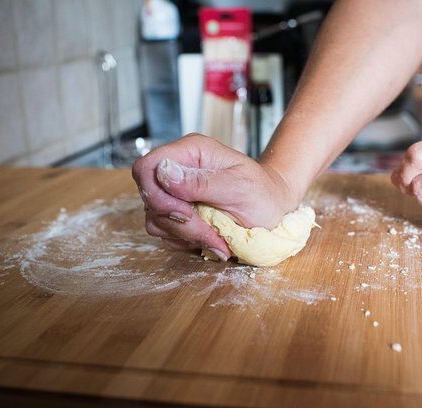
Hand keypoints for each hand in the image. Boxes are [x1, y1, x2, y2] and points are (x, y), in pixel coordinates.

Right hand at [132, 133, 298, 259]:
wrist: (274, 210)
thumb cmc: (264, 194)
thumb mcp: (239, 187)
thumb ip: (201, 181)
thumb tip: (164, 172)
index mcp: (192, 152)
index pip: (146, 167)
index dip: (155, 194)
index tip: (185, 212)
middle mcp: (179, 170)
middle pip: (149, 198)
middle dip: (178, 221)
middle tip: (211, 232)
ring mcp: (177, 193)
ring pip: (155, 219)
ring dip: (184, 235)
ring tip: (217, 238)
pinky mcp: (178, 214)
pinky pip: (166, 233)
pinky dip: (186, 241)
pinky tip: (211, 239)